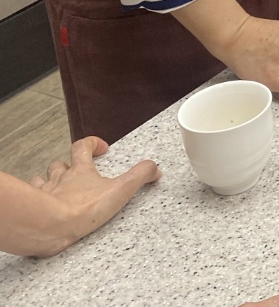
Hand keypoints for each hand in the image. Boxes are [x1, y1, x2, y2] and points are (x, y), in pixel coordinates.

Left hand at [18, 137, 159, 256]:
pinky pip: (30, 201)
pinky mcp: (32, 211)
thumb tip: (155, 168)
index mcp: (80, 171)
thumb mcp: (120, 190)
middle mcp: (60, 178)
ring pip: (41, 180)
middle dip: (67, 165)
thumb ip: (139, 176)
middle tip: (76, 171)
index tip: (101, 147)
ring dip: (48, 181)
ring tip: (54, 188)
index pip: (83, 147)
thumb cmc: (81, 209)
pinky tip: (40, 208)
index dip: (91, 143)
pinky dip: (35, 201)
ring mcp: (44, 193)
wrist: (49, 227)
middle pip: (60, 164)